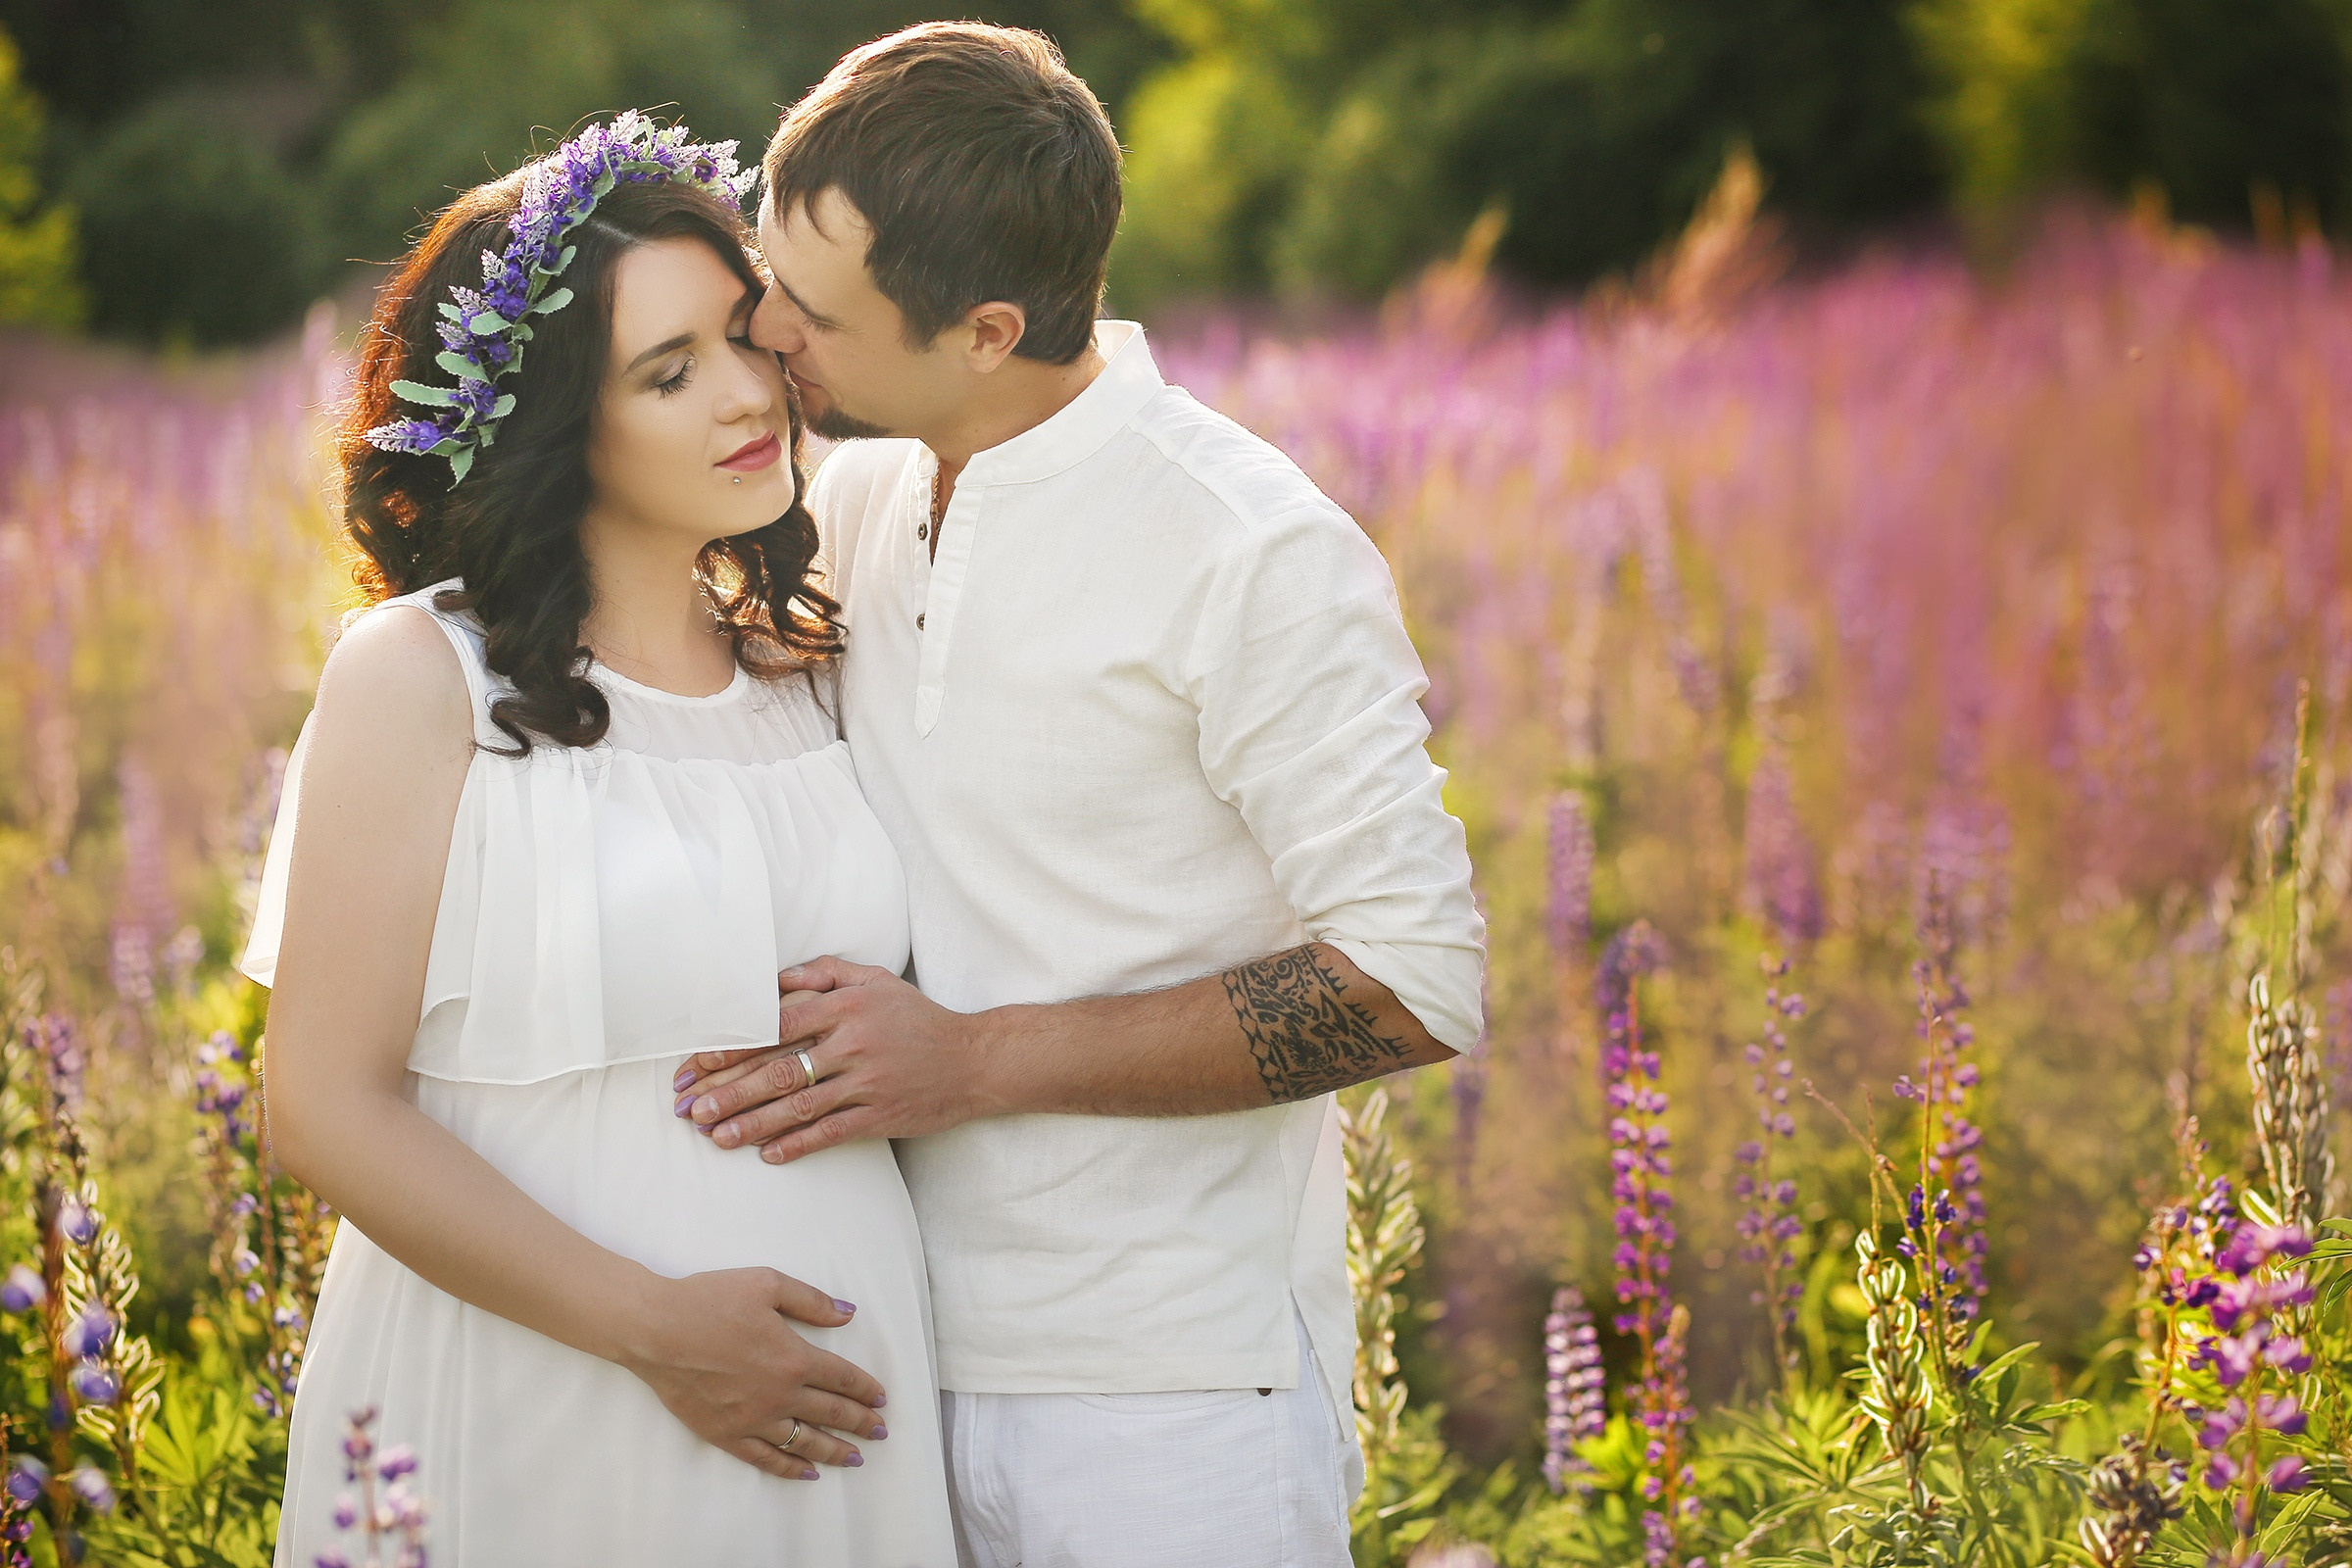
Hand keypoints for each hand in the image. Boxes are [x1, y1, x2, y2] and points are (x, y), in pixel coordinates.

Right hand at [616, 1266, 889, 1479]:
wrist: (656, 1330)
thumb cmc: (710, 1301)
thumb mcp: (767, 1284)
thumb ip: (812, 1301)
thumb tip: (848, 1313)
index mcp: (794, 1358)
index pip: (843, 1379)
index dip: (866, 1390)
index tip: (881, 1399)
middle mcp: (780, 1395)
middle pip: (831, 1414)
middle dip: (861, 1423)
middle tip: (880, 1432)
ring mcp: (752, 1419)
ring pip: (804, 1442)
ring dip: (834, 1451)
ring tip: (855, 1458)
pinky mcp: (725, 1434)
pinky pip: (765, 1457)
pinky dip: (789, 1467)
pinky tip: (806, 1472)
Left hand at [672, 957, 989, 1162]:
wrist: (974, 1059)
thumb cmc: (918, 1017)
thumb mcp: (876, 981)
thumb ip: (825, 972)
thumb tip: (776, 979)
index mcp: (846, 1007)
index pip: (776, 1026)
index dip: (734, 1045)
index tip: (699, 1061)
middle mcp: (853, 1044)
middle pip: (779, 1070)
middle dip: (729, 1091)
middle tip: (690, 1108)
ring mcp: (867, 1083)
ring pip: (798, 1106)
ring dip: (751, 1123)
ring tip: (715, 1137)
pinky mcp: (881, 1116)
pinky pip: (831, 1133)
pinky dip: (797, 1145)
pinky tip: (767, 1155)